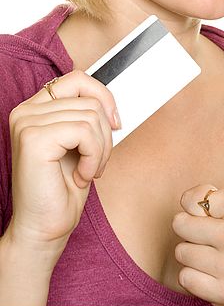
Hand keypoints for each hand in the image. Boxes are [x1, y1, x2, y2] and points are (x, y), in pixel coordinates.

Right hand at [7, 70, 119, 251]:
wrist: (45, 226)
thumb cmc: (62, 189)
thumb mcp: (79, 145)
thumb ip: (87, 118)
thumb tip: (114, 104)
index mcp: (34, 109)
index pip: (77, 79)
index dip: (103, 96)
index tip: (115, 122)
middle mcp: (25, 112)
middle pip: (90, 101)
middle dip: (106, 135)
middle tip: (96, 162)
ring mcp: (27, 123)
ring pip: (92, 117)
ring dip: (101, 150)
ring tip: (88, 170)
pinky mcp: (34, 139)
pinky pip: (85, 133)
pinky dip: (94, 157)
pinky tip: (83, 176)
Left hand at [172, 128, 223, 305]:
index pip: (191, 200)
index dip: (201, 206)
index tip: (220, 212)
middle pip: (181, 226)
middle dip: (195, 230)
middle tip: (218, 235)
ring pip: (182, 253)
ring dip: (195, 254)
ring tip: (220, 254)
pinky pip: (186, 278)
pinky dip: (198, 277)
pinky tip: (218, 273)